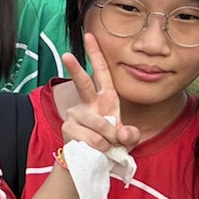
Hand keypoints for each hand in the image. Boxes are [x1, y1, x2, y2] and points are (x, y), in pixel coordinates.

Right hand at [61, 34, 138, 152]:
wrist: (92, 163)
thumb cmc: (110, 145)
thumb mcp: (126, 138)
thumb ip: (130, 134)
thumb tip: (123, 132)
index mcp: (105, 98)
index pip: (101, 72)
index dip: (96, 54)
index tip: (90, 35)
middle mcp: (87, 103)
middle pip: (82, 83)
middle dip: (75, 68)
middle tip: (67, 54)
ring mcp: (76, 115)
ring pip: (98, 124)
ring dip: (108, 139)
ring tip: (108, 146)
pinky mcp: (68, 128)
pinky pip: (92, 138)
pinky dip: (100, 147)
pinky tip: (96, 150)